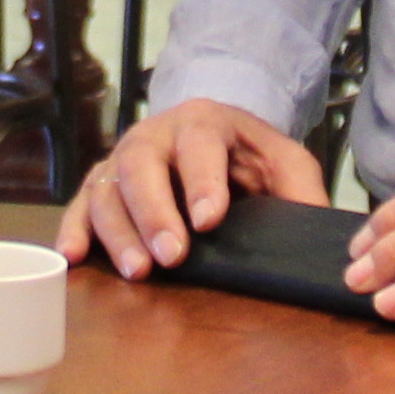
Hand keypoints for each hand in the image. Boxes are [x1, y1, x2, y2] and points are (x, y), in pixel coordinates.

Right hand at [56, 98, 320, 274]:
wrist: (212, 133)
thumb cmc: (250, 155)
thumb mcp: (286, 164)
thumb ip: (301, 193)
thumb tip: (321, 236)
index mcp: (204, 123)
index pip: (200, 146)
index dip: (202, 181)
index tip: (209, 219)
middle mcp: (155, 135)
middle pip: (142, 166)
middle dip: (155, 213)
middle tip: (172, 255)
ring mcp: (122, 158)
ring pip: (107, 189)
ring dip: (118, 231)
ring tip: (137, 270)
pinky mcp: (102, 183)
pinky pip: (80, 204)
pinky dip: (73, 229)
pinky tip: (74, 256)